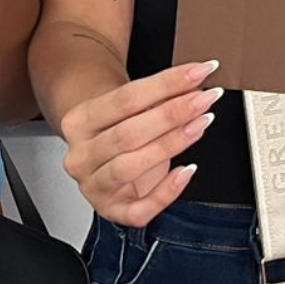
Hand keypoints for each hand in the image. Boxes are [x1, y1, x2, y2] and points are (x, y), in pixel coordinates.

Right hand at [61, 62, 222, 224]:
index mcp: (79, 122)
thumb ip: (157, 95)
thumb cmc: (118, 126)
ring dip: (173, 143)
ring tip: (200, 124)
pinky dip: (167, 191)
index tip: (199, 72)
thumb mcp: (128, 107)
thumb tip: (195, 80)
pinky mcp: (112, 211)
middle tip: (205, 99)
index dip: (167, 83)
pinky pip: (140, 209)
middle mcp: (81, 156)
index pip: (126, 98)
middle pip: (129, 133)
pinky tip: (187, 171)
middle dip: (173, 113)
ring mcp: (94, 186)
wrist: (100, 154)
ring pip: (131, 167)